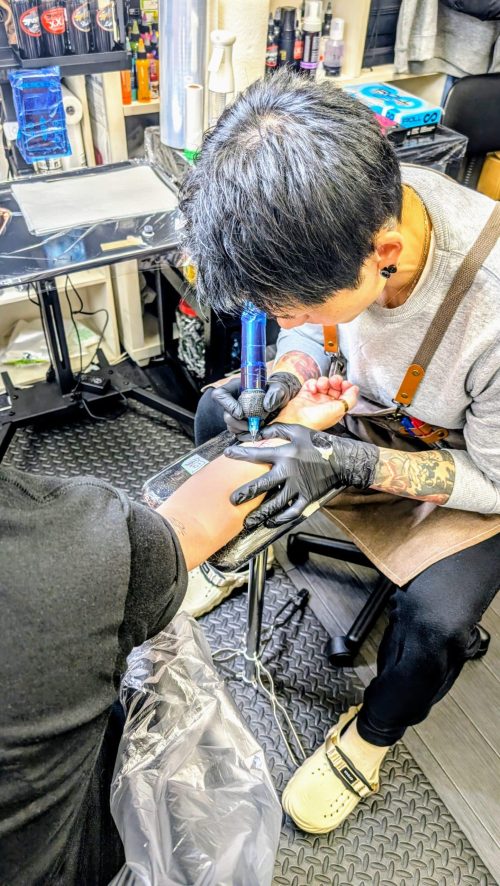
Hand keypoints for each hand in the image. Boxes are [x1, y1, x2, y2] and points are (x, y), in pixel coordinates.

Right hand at [213, 371, 301, 436]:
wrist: (280, 399)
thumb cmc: (277, 390)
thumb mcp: (279, 388)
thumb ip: (275, 393)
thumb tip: (266, 406)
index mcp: (236, 387)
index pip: (220, 394)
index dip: (228, 405)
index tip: (241, 414)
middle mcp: (233, 400)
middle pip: (225, 414)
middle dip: (238, 423)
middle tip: (252, 425)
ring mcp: (236, 413)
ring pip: (231, 425)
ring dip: (243, 430)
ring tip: (257, 427)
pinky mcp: (242, 423)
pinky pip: (238, 432)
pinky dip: (247, 434)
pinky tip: (258, 432)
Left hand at [225, 424, 377, 527]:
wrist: (342, 459)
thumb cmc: (318, 443)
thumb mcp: (297, 430)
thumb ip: (276, 430)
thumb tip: (257, 433)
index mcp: (285, 453)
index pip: (258, 454)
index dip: (240, 454)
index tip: (227, 454)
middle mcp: (289, 471)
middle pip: (263, 484)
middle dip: (246, 493)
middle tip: (233, 500)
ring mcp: (298, 487)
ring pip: (275, 504)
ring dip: (260, 513)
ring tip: (248, 520)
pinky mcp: (307, 498)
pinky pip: (292, 512)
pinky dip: (280, 519)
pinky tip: (270, 522)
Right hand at [278, 375, 357, 429]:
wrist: (295, 421)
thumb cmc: (314, 421)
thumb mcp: (338, 410)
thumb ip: (350, 399)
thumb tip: (355, 389)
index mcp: (336, 409)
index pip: (345, 394)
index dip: (346, 387)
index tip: (345, 383)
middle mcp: (327, 403)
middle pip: (335, 387)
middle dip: (336, 381)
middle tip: (334, 381)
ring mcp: (316, 398)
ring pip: (324, 383)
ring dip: (324, 381)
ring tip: (321, 386)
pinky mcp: (305, 394)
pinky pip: (311, 383)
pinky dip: (312, 383)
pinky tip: (312, 389)